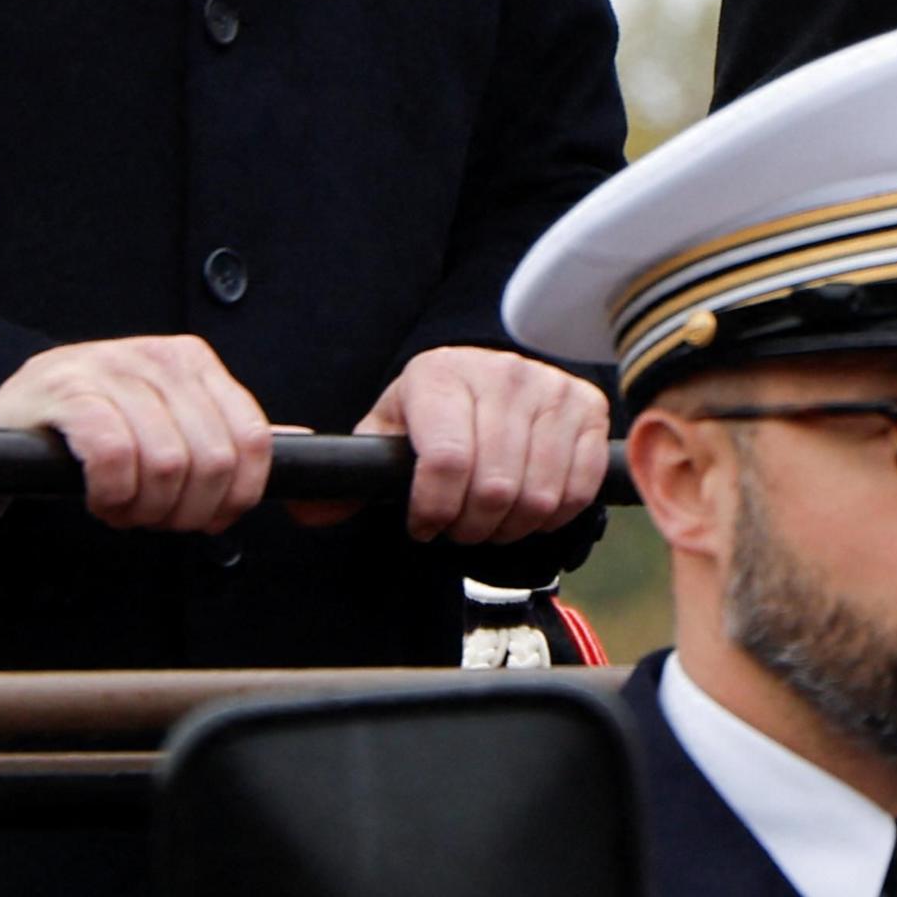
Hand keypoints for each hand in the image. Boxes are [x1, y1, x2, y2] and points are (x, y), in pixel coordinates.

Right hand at [0, 336, 274, 531]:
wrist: (14, 408)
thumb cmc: (100, 421)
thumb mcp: (168, 417)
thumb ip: (227, 431)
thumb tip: (298, 443)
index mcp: (194, 362)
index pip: (251, 441)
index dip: (236, 498)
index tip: (209, 520)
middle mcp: (158, 358)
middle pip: (212, 462)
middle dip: (186, 511)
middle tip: (154, 518)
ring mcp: (111, 370)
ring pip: (167, 465)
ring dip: (145, 509)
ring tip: (123, 508)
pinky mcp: (67, 393)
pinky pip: (114, 458)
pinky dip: (113, 495)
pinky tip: (101, 499)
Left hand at [294, 346, 609, 544]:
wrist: (488, 370)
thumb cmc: (433, 411)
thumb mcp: (386, 431)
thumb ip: (347, 475)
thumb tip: (309, 510)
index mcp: (439, 376)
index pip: (446, 461)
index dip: (434, 511)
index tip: (424, 525)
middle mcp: (501, 373)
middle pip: (494, 488)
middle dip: (470, 527)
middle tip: (459, 527)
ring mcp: (550, 388)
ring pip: (538, 495)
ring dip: (511, 526)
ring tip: (491, 519)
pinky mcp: (588, 406)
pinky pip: (579, 486)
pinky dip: (553, 513)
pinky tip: (529, 507)